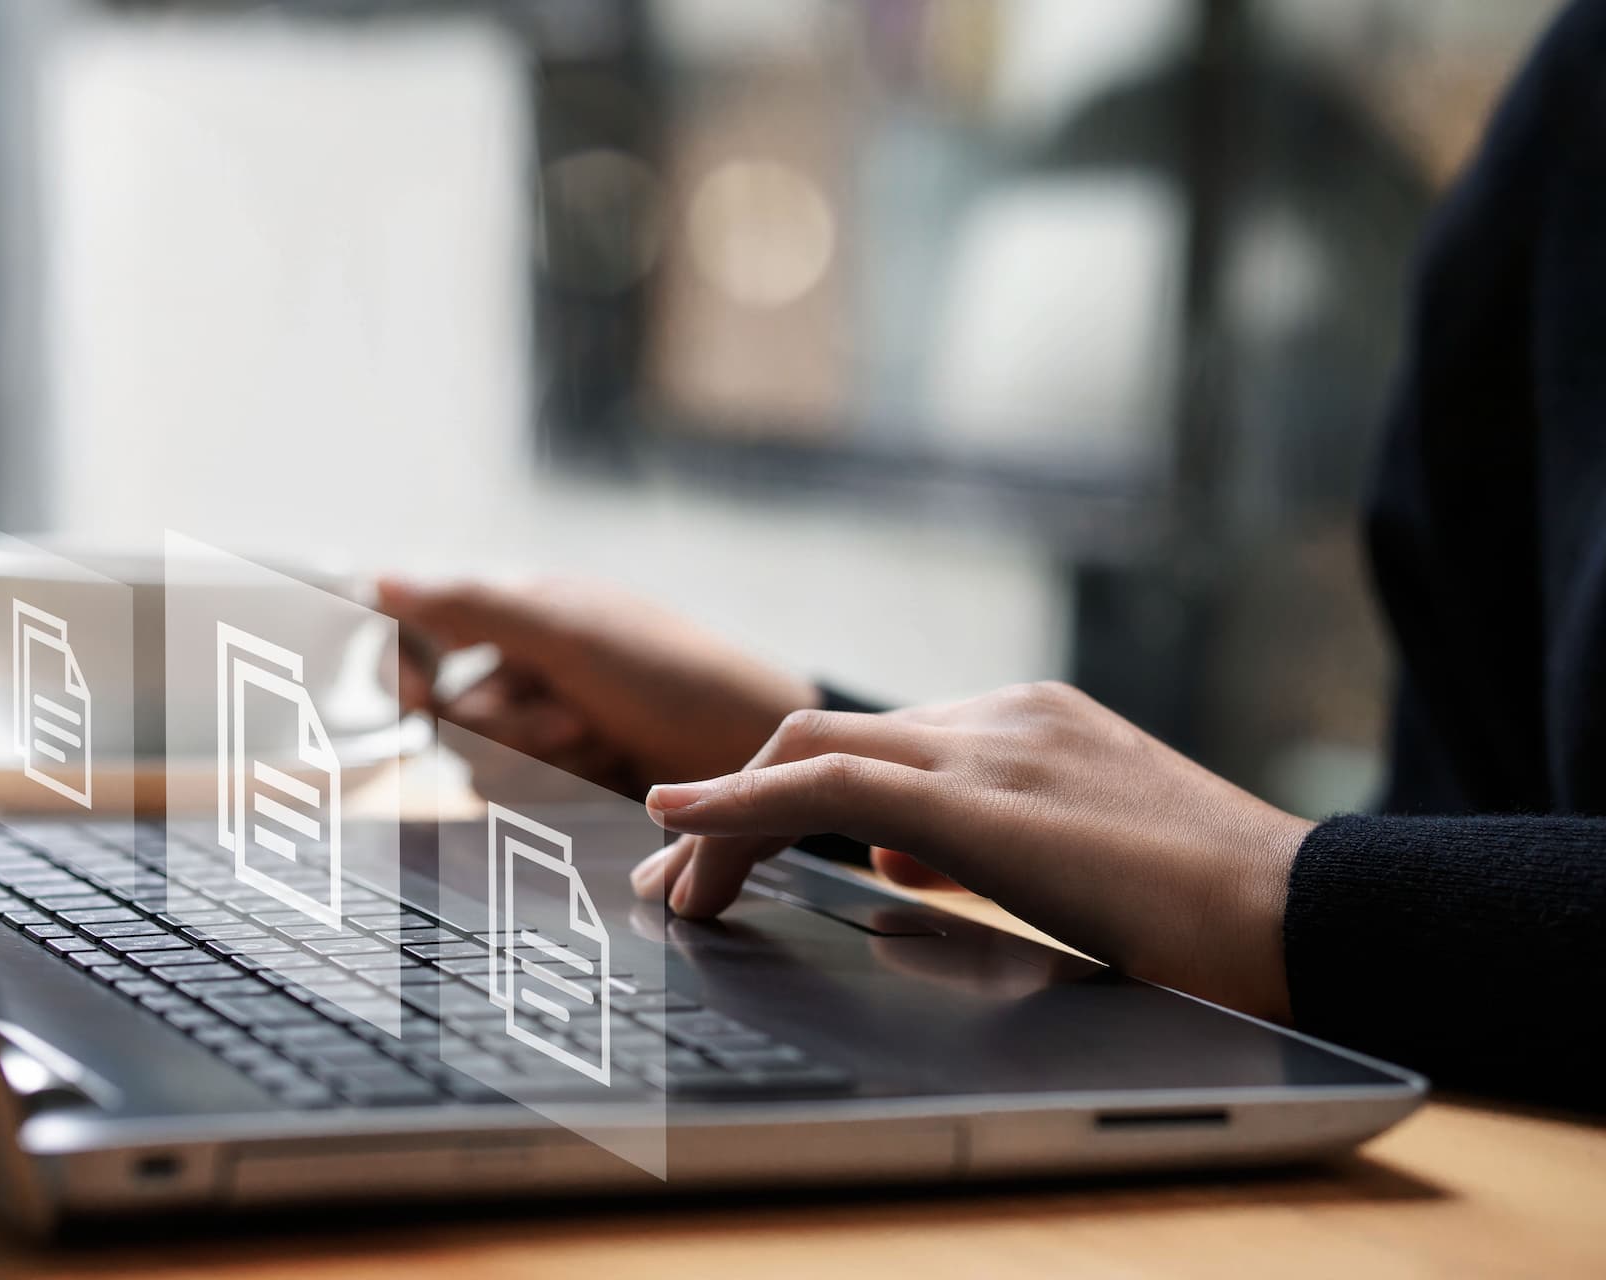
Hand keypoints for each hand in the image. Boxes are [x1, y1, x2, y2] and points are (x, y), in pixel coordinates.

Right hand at [377, 576, 818, 797]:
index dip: (402, 666)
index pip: (421, 633)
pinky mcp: (573, 781)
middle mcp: (528, 669)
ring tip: (604, 743)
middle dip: (513, 727)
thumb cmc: (673, 675)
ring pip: (486, 767)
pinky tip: (614, 770)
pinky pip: (527, 800)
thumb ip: (470, 607)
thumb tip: (379, 580)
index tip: (418, 697)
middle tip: (575, 718)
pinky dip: (568, 788)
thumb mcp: (568, 633)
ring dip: (546, 761)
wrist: (755, 749)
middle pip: (453, 718)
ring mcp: (551, 727)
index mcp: (522, 616)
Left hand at [632, 682, 1310, 1022]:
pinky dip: (741, 802)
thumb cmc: (1204, 908)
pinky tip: (682, 827)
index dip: (775, 796)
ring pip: (809, 752)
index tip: (721, 850)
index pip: (867, 746)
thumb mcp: (1071, 860)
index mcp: (1020, 726)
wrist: (1307, 912)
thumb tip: (891, 855)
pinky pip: (829, 784)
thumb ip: (975, 842)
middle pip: (819, 736)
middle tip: (672, 882)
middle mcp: (998, 717)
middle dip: (726, 806)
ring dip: (720, 822)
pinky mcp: (988, 794)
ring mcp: (994, 744)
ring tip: (675, 896)